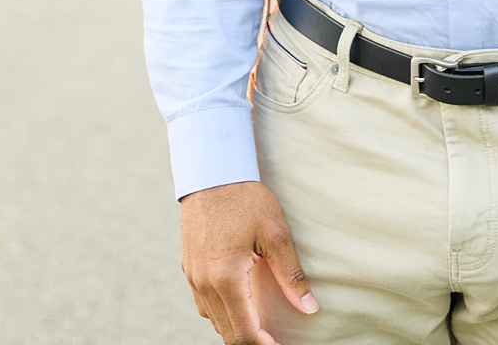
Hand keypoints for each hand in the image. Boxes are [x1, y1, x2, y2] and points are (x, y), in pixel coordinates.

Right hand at [180, 180, 316, 343]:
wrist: (208, 170)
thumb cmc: (244, 198)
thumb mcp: (275, 233)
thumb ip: (291, 275)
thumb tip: (308, 308)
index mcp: (225, 277)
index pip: (244, 333)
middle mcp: (204, 281)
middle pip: (227, 333)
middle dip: (251, 342)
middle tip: (275, 341)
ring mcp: (192, 274)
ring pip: (213, 320)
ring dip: (236, 329)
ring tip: (260, 327)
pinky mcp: (188, 266)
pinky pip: (203, 303)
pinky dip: (221, 313)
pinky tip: (238, 304)